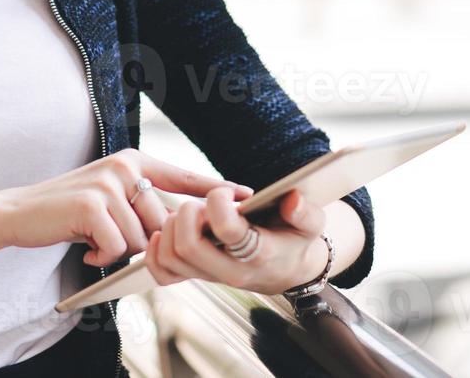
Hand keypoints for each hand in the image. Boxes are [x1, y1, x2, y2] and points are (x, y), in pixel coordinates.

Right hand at [0, 148, 254, 267]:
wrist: (18, 214)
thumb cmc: (69, 213)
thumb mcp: (110, 199)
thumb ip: (143, 205)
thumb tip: (183, 226)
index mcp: (134, 161)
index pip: (184, 176)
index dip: (215, 187)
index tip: (247, 193)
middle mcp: (126, 166)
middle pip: (164, 221)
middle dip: (144, 242)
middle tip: (112, 242)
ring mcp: (109, 182)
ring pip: (143, 237)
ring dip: (119, 250)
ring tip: (94, 241)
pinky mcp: (93, 203)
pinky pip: (120, 246)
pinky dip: (103, 256)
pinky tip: (86, 249)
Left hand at [143, 187, 329, 295]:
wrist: (289, 269)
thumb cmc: (297, 240)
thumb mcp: (312, 224)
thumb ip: (306, 211)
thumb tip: (291, 200)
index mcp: (259, 253)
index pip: (227, 230)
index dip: (220, 203)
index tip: (227, 193)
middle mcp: (230, 270)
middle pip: (188, 246)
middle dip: (188, 214)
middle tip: (202, 205)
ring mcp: (210, 276)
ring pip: (171, 257)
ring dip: (172, 227)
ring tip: (192, 214)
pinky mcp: (197, 276)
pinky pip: (162, 272)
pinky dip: (156, 250)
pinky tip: (169, 230)